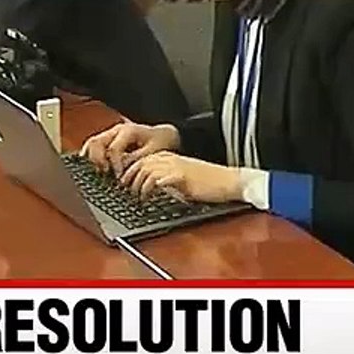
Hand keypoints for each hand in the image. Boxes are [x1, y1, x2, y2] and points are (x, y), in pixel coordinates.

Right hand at [80, 122, 180, 175]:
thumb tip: (121, 171)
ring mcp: (110, 133)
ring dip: (91, 158)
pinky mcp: (108, 139)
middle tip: (104, 173)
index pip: (113, 149)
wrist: (162, 135)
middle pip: (96, 142)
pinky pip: (93, 146)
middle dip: (98, 160)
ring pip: (91, 142)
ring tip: (98, 172)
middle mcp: (116, 130)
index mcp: (128, 131)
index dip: (114, 164)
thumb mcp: (152, 152)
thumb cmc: (159, 143)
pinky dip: (90, 156)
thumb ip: (136, 160)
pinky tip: (93, 167)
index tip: (118, 176)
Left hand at [118, 151, 243, 203]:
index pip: (143, 159)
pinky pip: (158, 179)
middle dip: (129, 177)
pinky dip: (149, 188)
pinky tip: (147, 197)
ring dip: (138, 184)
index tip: (125, 182)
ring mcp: (176, 166)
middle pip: (140, 163)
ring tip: (137, 195)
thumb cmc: (210, 183)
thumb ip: (169, 180)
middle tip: (125, 190)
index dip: (131, 170)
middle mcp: (171, 159)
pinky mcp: (181, 176)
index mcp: (171, 157)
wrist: (228, 181)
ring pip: (146, 170)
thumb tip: (154, 188)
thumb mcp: (185, 179)